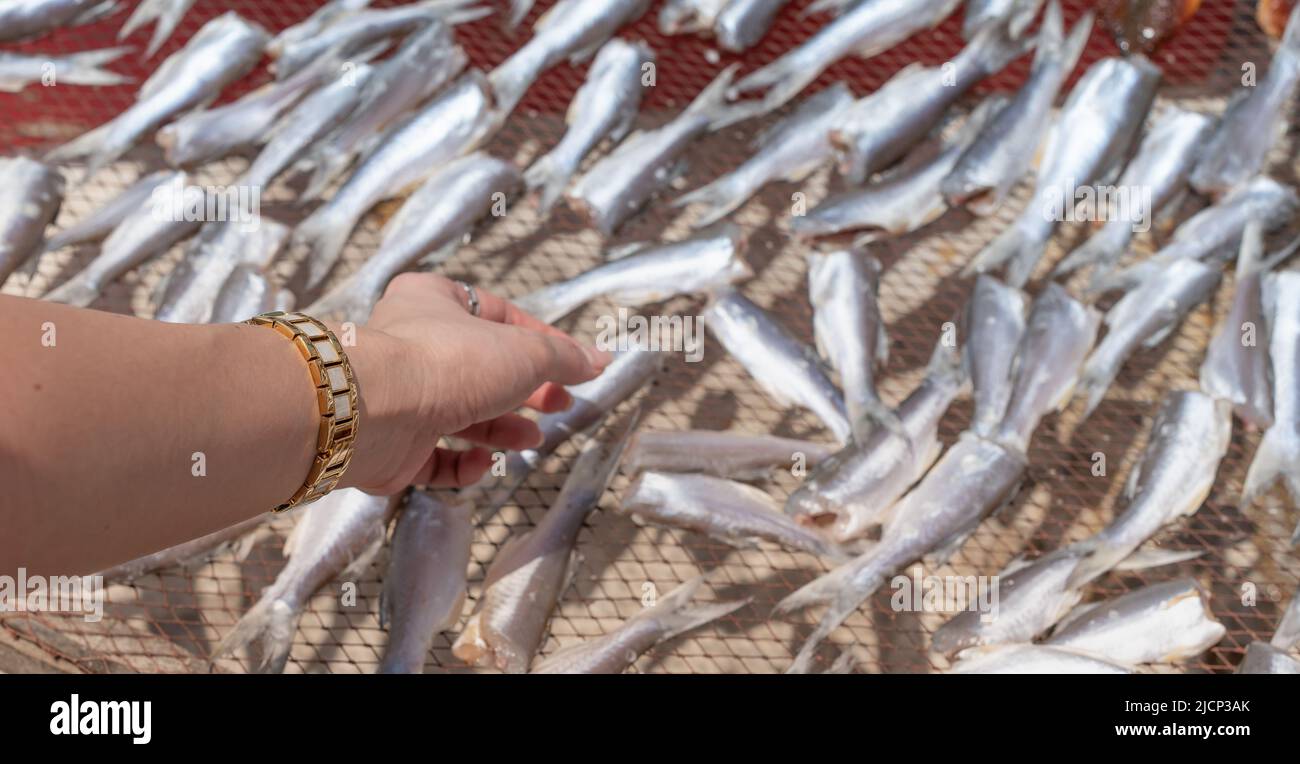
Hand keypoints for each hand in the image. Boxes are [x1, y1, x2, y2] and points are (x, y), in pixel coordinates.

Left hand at [339, 273, 609, 494]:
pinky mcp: (391, 446)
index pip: (499, 316)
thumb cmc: (450, 363)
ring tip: (530, 440)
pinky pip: (433, 457)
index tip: (576, 366)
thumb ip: (564, 358)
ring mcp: (400, 397)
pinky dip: (463, 464)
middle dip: (525, 392)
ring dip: (500, 430)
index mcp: (434, 301)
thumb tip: (599, 361)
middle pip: (482, 370)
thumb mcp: (525, 352)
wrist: (377, 412)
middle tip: (559, 406)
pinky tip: (484, 464)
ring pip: (459, 415)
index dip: (542, 342)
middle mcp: (411, 344)